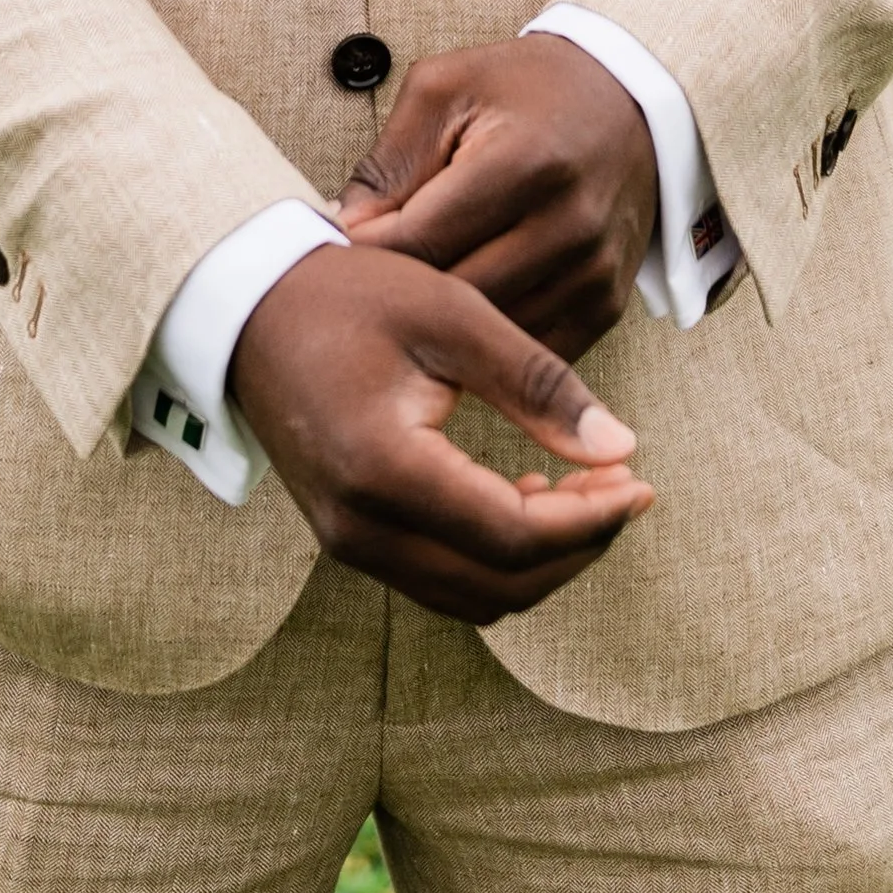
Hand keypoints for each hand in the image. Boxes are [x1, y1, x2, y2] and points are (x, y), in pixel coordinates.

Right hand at [227, 242, 652, 621]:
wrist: (250, 308)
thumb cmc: (354, 295)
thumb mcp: (454, 315)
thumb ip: (538, 384)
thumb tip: (623, 448)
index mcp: (385, 468)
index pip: (513, 536)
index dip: (591, 521)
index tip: (641, 483)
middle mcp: (360, 528)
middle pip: (499, 585)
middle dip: (577, 546)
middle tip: (624, 485)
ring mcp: (347, 542)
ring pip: (472, 596)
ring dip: (540, 559)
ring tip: (587, 490)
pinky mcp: (347, 538)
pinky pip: (440, 579)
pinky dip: (497, 558)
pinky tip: (528, 494)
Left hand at [332, 34, 659, 358]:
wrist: (626, 102)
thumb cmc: (522, 90)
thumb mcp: (445, 90)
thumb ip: (388, 162)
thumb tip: (342, 234)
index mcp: (525, 164)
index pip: (421, 242)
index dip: (367, 253)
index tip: (334, 250)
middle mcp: (568, 225)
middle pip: (453, 297)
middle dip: (399, 293)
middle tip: (361, 283)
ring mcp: (592, 272)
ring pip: (488, 334)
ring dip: (443, 323)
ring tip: (407, 298)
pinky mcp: (606, 305)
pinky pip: (527, 348)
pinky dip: (488, 338)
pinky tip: (461, 312)